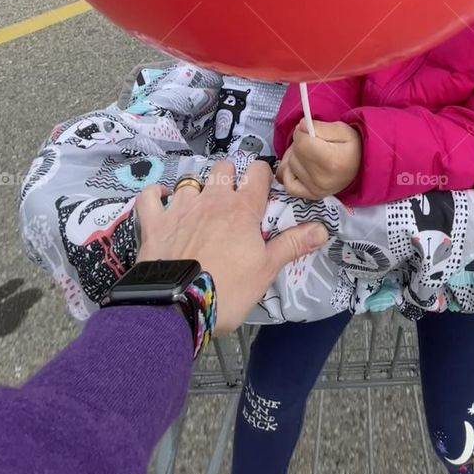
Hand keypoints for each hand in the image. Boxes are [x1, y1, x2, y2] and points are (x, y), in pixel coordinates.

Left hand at [135, 161, 326, 333]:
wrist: (176, 306)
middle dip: (229, 175)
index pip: (258, 173)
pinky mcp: (154, 222)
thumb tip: (324, 229)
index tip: (264, 189)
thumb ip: (292, 244)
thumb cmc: (228, 289)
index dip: (263, 176)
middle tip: (232, 198)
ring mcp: (180, 208)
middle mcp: (212, 199)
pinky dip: (156, 195)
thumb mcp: (266, 270)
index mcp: (243, 208)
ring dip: (196, 187)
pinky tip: (161, 200)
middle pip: (223, 167)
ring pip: (190, 180)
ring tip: (199, 204)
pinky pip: (150, 196)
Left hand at [276, 120, 361, 199]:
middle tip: (311, 140)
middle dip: (299, 143)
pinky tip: (300, 165)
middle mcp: (321, 179)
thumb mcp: (343, 130)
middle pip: (295, 154)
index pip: (301, 143)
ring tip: (307, 152)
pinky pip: (287, 183)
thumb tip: (300, 126)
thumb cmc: (352, 147)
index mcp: (331, 161)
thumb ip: (320, 126)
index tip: (309, 130)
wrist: (362, 168)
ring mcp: (315, 190)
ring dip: (294, 155)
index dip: (302, 132)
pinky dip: (289, 172)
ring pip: (289, 166)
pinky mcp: (311, 195)